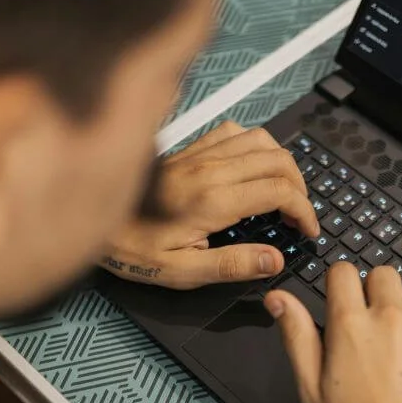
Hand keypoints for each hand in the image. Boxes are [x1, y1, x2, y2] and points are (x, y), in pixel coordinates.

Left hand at [101, 121, 319, 289]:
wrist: (93, 220)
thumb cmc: (132, 249)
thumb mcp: (181, 272)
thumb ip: (232, 265)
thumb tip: (274, 260)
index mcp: (212, 201)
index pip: (279, 191)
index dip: (304, 211)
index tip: (307, 230)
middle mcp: (210, 170)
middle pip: (278, 160)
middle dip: (300, 187)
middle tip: (298, 215)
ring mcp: (200, 154)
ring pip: (261, 139)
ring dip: (282, 163)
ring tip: (283, 190)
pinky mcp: (190, 149)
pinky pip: (234, 130)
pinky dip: (255, 144)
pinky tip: (252, 165)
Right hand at [265, 264, 401, 402]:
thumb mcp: (311, 390)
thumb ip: (297, 336)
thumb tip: (278, 298)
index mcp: (350, 326)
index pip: (344, 272)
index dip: (343, 284)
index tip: (347, 300)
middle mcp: (391, 318)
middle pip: (384, 274)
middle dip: (379, 293)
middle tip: (380, 327)